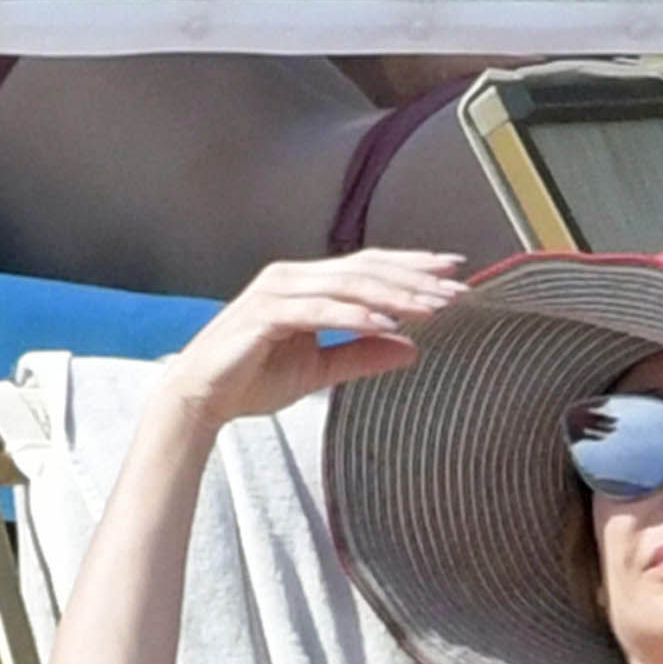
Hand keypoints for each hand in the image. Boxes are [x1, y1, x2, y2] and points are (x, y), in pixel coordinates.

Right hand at [154, 250, 465, 426]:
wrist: (203, 397)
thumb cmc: (254, 378)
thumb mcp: (322, 370)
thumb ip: (363, 354)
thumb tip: (412, 349)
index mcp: (308, 284)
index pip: (369, 267)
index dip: (413, 267)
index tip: (456, 271)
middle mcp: (293, 277)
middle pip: (366, 270)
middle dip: (416, 280)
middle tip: (459, 291)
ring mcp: (277, 291)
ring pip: (348, 285)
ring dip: (394, 295)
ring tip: (433, 308)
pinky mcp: (265, 314)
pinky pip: (319, 310)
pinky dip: (354, 314)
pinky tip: (386, 322)